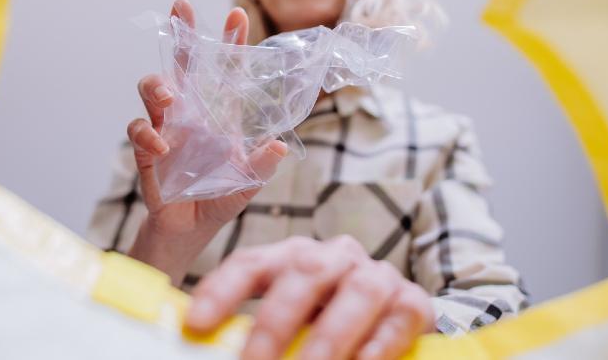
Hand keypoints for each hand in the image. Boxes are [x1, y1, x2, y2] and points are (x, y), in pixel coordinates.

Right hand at [127, 0, 287, 283]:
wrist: (189, 230)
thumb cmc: (220, 198)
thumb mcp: (247, 183)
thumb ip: (261, 165)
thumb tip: (278, 145)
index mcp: (220, 114)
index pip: (226, 71)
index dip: (231, 43)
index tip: (237, 14)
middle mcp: (191, 114)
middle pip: (183, 65)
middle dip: (181, 34)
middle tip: (181, 7)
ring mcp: (166, 129)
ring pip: (153, 90)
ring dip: (157, 86)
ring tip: (168, 97)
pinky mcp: (147, 151)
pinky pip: (141, 131)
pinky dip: (147, 135)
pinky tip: (161, 147)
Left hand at [185, 236, 434, 359]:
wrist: (393, 320)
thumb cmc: (325, 323)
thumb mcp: (288, 325)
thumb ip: (257, 337)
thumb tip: (205, 351)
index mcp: (294, 257)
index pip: (252, 263)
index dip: (221, 291)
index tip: (195, 325)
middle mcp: (335, 257)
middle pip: (304, 272)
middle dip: (275, 322)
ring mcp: (377, 276)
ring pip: (357, 291)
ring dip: (329, 337)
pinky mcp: (412, 302)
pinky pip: (399, 316)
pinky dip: (380, 344)